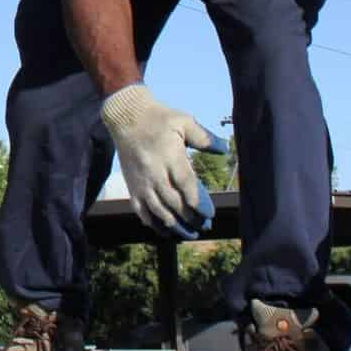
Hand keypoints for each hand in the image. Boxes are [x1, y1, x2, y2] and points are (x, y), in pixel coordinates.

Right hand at [99, 84, 226, 239]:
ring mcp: (141, 181)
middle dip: (189, 217)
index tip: (209, 214)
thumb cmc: (159, 117)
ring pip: (157, 209)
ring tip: (188, 233)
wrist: (126, 116)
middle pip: (173, 201)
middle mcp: (153, 171)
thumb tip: (224, 148)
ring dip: (174, 224)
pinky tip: (164, 230)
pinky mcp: (131, 185)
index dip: (198, 202)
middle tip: (203, 226)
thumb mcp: (183, 120)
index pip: (185, 184)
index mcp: (169, 155)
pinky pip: (140, 209)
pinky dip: (152, 223)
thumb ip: (204, 137)